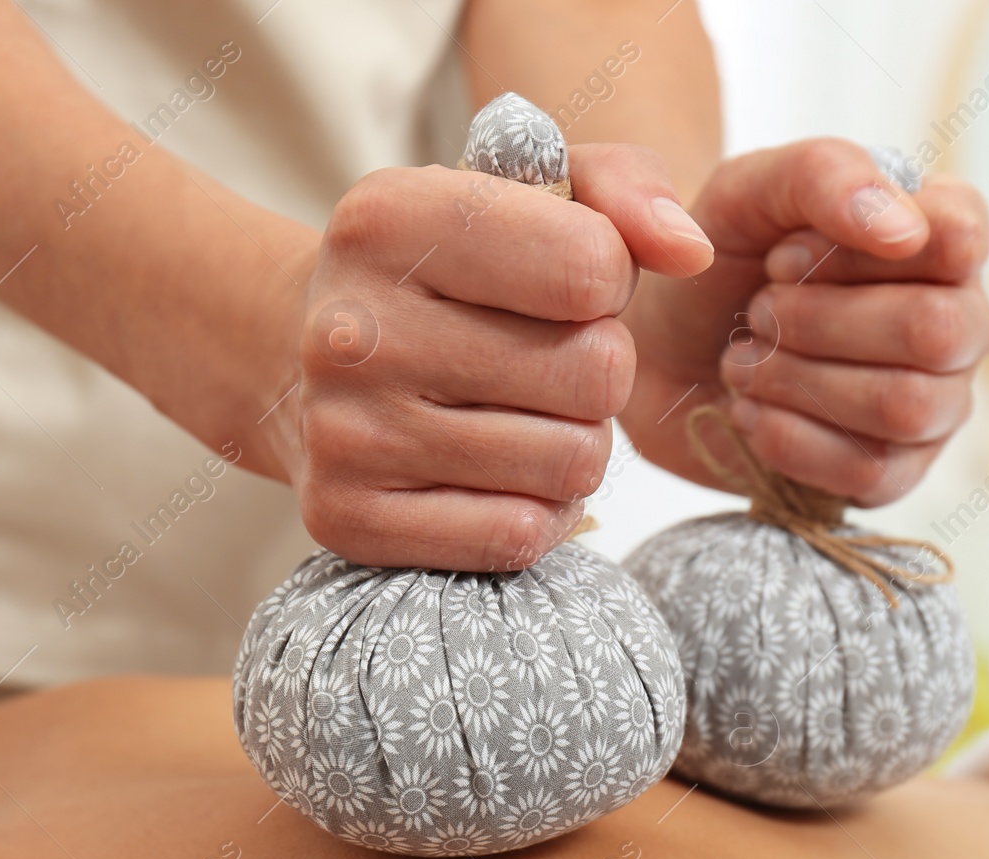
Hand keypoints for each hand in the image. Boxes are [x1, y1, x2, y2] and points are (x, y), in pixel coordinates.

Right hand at [268, 145, 713, 570]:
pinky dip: (534, 511)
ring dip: (574, 443)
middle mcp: (352, 328)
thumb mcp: (527, 194)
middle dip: (599, 370)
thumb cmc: (448, 269)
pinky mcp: (344, 519)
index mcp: (388, 219)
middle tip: (548, 361)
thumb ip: (624, 190)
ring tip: (523, 415)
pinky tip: (498, 475)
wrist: (298, 355)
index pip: (592, 266)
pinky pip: (517, 537)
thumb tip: (689, 251)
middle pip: (596, 375)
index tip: (563, 285)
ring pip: (570, 464)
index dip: (607, 281)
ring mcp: (342, 432)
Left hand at [618, 139, 988, 506]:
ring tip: (747, 362)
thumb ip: (825, 175)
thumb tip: (905, 229)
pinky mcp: (894, 471)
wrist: (659, 351)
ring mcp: (937, 403)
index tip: (782, 257)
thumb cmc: (718, 260)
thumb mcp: (749, 191)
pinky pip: (868, 470)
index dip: (858, 253)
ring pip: (907, 406)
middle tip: (757, 314)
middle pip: (937, 331)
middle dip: (820, 323)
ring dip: (798, 381)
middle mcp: (959, 319)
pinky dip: (787, 437)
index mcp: (942, 235)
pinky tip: (751, 410)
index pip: (960, 238)